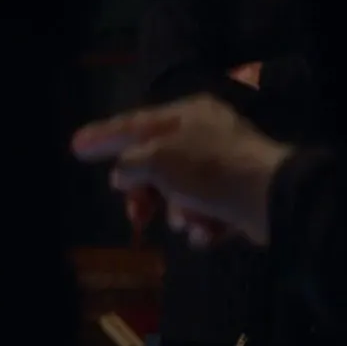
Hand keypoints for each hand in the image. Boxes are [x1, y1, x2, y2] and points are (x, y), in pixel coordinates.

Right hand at [121, 63, 265, 244]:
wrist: (271, 200)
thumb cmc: (210, 171)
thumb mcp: (158, 160)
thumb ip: (130, 163)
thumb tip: (122, 175)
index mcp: (189, 114)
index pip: (135, 123)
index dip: (103, 136)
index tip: (75, 146)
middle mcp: (207, 135)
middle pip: (157, 165)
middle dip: (146, 193)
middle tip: (137, 214)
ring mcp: (224, 168)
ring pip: (180, 195)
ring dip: (178, 213)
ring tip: (188, 220)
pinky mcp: (237, 200)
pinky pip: (205, 215)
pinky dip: (202, 226)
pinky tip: (208, 231)